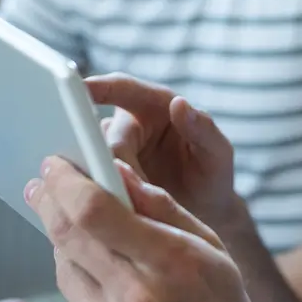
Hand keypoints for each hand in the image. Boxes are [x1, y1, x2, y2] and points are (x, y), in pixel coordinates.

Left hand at [26, 156, 291, 301]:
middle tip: (45, 183)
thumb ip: (161, 206)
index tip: (56, 162)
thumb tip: (114, 170)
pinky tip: (108, 291)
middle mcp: (135, 300)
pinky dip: (82, 287)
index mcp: (170, 263)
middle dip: (50, 200)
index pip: (94, 210)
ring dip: (67, 244)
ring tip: (92, 241)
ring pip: (63, 268)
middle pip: (65, 234)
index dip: (67, 180)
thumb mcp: (210, 249)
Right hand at [86, 74, 238, 227]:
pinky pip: (92, 181)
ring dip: (108, 181)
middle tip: (128, 185)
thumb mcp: (218, 153)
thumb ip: (203, 128)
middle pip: (105, 135)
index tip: (82, 88)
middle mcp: (128, 124)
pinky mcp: (104, 176)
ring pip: (94, 159)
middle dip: (112, 159)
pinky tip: (118, 210)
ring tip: (133, 203)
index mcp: (155, 105)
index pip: (123, 88)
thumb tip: (179, 103)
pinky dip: (103, 195)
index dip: (101, 87)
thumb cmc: (212, 175)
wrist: (204, 214)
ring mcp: (113, 151)